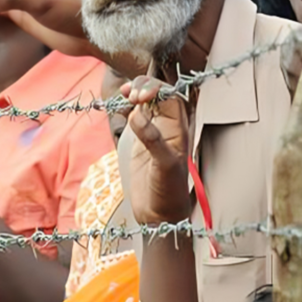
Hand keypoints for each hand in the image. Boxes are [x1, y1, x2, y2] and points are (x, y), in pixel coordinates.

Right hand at [124, 76, 191, 224]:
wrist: (159, 214)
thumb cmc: (169, 192)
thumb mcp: (164, 165)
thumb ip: (152, 139)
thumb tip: (137, 114)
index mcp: (179, 129)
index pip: (171, 97)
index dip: (157, 89)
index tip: (140, 95)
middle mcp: (168, 127)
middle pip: (159, 94)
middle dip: (145, 87)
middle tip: (131, 93)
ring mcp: (154, 132)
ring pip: (147, 102)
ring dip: (136, 91)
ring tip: (125, 92)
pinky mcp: (140, 140)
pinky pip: (136, 114)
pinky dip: (128, 104)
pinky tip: (121, 100)